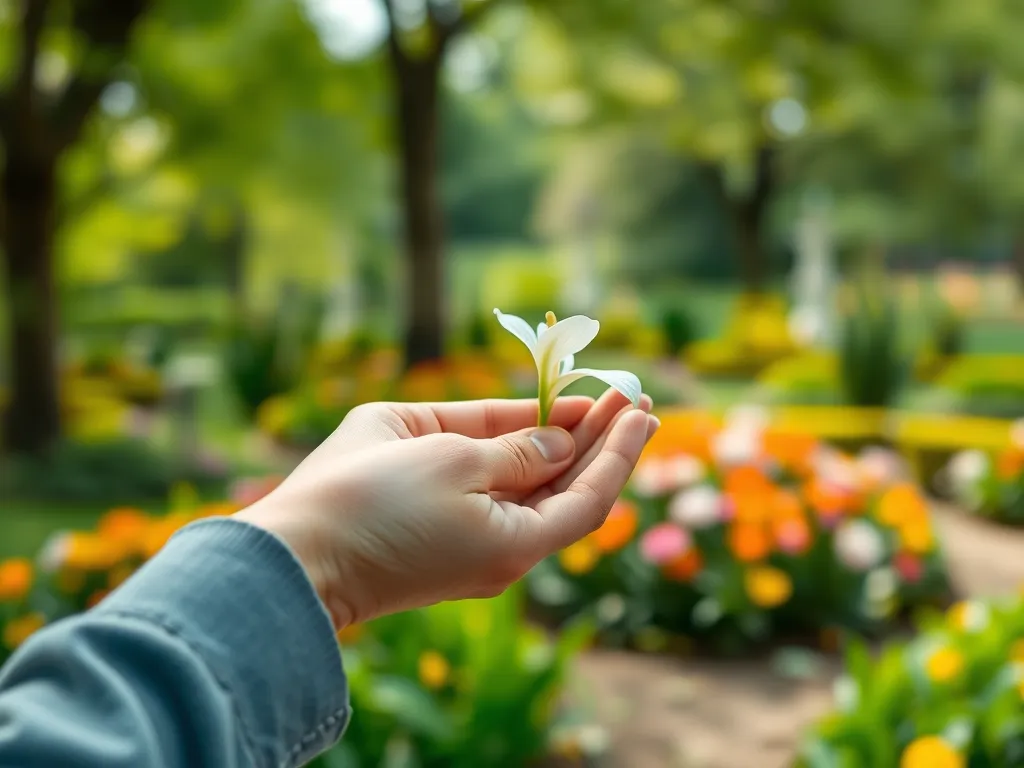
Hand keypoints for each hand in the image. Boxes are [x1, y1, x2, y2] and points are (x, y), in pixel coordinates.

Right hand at [238, 391, 657, 627]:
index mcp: (515, 545)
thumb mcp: (453, 462)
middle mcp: (502, 551)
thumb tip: (560, 444)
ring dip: (566, 444)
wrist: (294, 552)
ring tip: (598, 400)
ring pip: (535, 489)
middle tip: (628, 392)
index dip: (618, 451)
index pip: (589, 497)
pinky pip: (497, 489)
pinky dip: (521, 454)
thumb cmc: (373, 503)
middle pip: (568, 493)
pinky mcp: (441, 528)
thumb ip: (516, 451)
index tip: (639, 406)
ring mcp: (470, 542)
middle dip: (599, 441)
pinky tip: (541, 422)